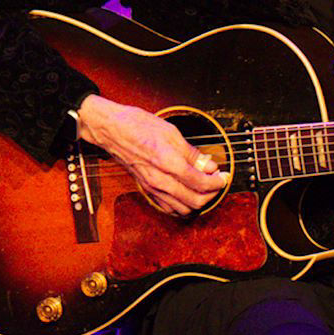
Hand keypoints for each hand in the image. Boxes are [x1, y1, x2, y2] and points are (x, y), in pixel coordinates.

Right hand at [76, 94, 226, 216]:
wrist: (110, 129)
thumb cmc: (138, 126)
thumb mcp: (171, 133)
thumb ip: (192, 153)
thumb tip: (209, 166)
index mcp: (168, 163)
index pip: (201, 183)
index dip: (218, 182)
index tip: (223, 176)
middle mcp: (159, 180)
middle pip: (195, 201)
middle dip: (212, 194)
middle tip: (217, 182)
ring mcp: (151, 187)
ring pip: (182, 209)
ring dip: (198, 202)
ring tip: (204, 188)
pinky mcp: (145, 189)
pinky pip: (168, 208)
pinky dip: (182, 206)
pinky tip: (188, 194)